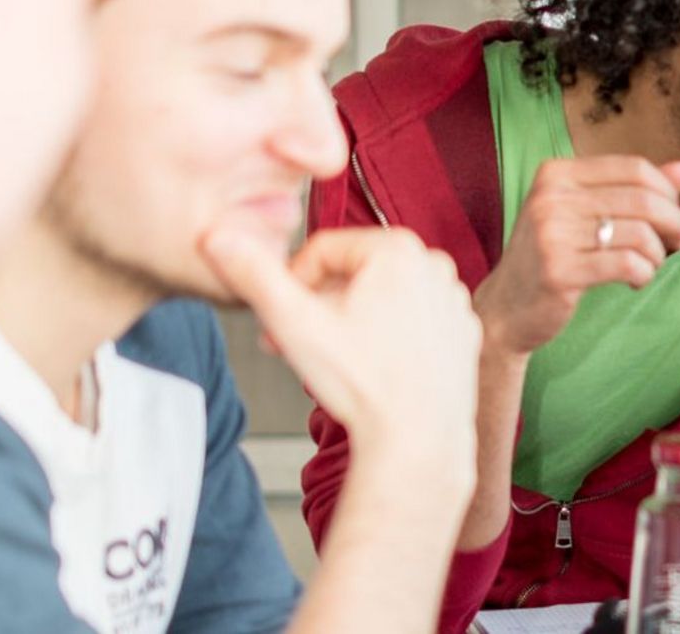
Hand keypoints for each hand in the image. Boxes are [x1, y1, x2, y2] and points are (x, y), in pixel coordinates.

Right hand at [203, 228, 481, 478]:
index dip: (291, 285)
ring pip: (382, 297)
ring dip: (348, 321)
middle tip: (292, 344)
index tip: (280, 322)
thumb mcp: (295, 324)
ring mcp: (454, 299)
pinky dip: (386, 337)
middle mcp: (436, 265)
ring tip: (329, 361)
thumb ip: (255, 277)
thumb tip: (216, 237)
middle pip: (354, 274)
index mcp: (399, 250)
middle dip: (318, 306)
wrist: (418, 441)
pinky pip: (411, 321)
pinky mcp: (463, 331)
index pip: (322, 250)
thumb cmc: (362, 384)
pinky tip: (370, 369)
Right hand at [474, 157, 679, 355]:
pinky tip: (636, 281)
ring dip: (658, 254)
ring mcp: (551, 234)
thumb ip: (634, 190)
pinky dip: (644, 274)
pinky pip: (628, 264)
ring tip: (649, 266)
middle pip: (643, 199)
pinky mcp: (559, 271)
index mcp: (556, 173)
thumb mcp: (586, 214)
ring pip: (640, 234)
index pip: (634, 168)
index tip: (673, 216)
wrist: (505, 309)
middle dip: (674, 223)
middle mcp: (551, 197)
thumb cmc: (553, 256)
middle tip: (678, 243)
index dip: (667, 192)